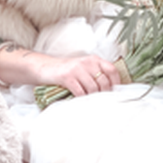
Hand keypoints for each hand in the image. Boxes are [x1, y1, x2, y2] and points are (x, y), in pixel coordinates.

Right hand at [3, 50, 121, 95]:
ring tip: (91, 103)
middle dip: (104, 94)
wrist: (46, 68)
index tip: (115, 93)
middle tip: (102, 102)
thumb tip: (112, 89)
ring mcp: (77, 69)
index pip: (112, 70)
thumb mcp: (84, 68)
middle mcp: (87, 62)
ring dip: (93, 98)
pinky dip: (82, 99)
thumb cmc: (67, 71)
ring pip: (93, 88)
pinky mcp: (67, 77)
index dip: (116, 83)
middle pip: (103, 81)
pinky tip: (81, 101)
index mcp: (94, 59)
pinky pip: (80, 92)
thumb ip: (96, 74)